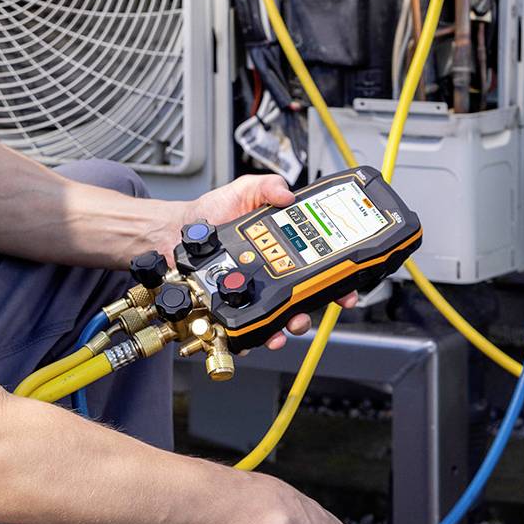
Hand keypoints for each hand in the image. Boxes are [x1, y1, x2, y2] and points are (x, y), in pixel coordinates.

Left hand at [153, 174, 356, 348]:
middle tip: (310, 309)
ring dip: (290, 325)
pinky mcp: (234, 307)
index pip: (319, 266)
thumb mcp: (243, 190)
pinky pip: (251, 327)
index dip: (337, 279)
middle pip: (305, 297)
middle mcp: (273, 273)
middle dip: (314, 309)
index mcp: (283, 247)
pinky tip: (258, 335)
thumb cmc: (211, 212)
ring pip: (282, 317)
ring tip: (288, 324)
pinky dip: (257, 336)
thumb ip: (267, 186)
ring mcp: (254, 292)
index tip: (346, 288)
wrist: (177, 231)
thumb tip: (288, 194)